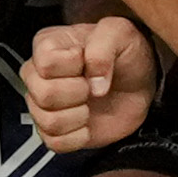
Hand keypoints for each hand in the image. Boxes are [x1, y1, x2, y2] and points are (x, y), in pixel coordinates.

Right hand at [22, 13, 157, 149]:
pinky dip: (78, 137)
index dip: (73, 66)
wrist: (139, 85)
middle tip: (92, 86)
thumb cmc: (125, 55)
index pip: (46, 63)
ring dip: (78, 115)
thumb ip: (103, 46)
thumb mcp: (120, 33)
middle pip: (43, 94)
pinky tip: (87, 123)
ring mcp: (43, 105)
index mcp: (48, 46)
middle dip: (78, 93)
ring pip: (47, 120)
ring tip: (90, 104)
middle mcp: (38, 76)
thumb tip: (94, 81)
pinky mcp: (54, 131)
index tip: (88, 63)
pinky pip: (54, 143)